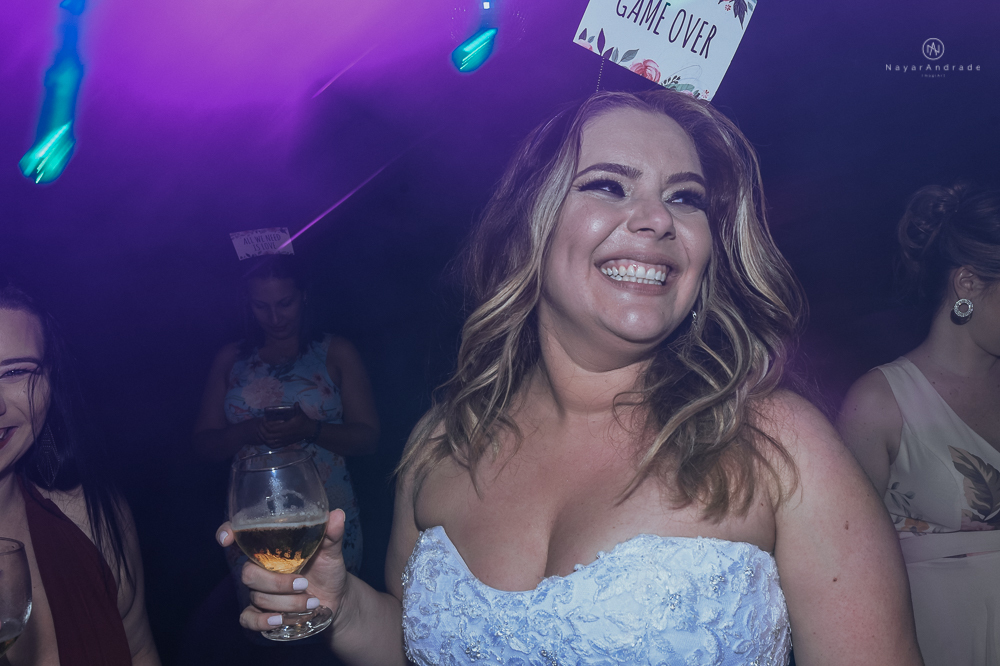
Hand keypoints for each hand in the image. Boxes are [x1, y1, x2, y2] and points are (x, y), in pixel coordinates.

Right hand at [217, 509, 350, 631]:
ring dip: (287, 603)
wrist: (336, 597)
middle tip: (304, 584)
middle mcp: (260, 568)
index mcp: (272, 548)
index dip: (228, 533)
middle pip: (248, 574)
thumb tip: (338, 514)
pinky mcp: (261, 613)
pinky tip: (279, 621)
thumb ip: (331, 534)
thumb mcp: (331, 551)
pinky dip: (262, 621)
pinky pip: (248, 618)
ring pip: (257, 597)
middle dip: (277, 582)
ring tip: (312, 602)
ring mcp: (259, 591)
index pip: (241, 536)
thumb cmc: (328, 568)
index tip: (227, 538)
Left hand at [256, 404, 316, 448]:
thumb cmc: (304, 421)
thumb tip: (296, 403)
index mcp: (286, 428)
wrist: (309, 431)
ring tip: (260, 431)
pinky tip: (265, 439)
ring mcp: (283, 440)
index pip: (270, 428)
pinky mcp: (284, 444)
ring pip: (269, 442)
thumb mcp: (301, 414)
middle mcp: (283, 435)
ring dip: (262, 437)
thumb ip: (297, 408)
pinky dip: (267, 443)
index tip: (264, 418)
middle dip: (261, 430)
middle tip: (259, 424)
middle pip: (267, 435)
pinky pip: (273, 446)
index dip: (264, 424)